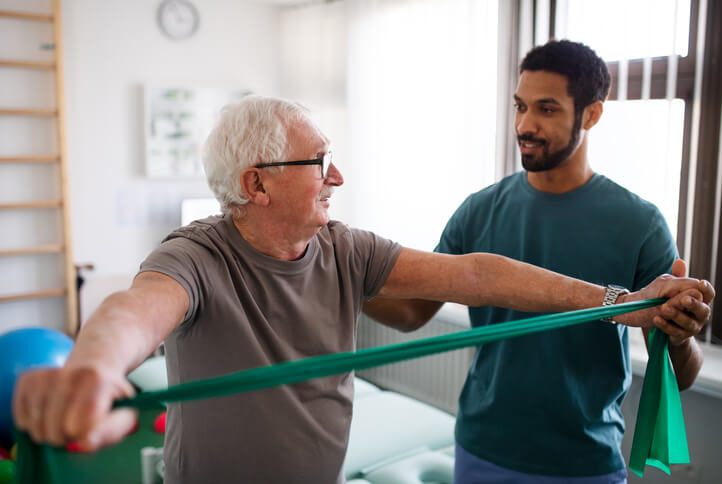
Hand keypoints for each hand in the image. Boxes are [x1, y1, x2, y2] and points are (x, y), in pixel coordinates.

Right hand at [12, 366, 136, 450]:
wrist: (95, 366)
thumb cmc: (109, 395)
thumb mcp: (124, 412)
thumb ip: (111, 430)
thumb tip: (87, 442)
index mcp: (95, 379)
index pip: (77, 427)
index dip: (85, 435)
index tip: (93, 426)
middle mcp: (67, 372)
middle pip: (54, 431)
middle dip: (67, 436)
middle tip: (79, 422)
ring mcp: (44, 375)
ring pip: (36, 428)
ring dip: (50, 432)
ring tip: (65, 417)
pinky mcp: (26, 379)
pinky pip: (22, 421)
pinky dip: (35, 425)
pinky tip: (50, 412)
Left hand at [617, 259, 713, 333]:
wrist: (657, 321)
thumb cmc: (669, 300)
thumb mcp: (671, 287)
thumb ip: (678, 277)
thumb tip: (679, 261)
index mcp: (700, 299)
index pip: (708, 293)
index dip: (706, 289)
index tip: (701, 283)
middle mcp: (700, 314)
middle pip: (703, 309)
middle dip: (693, 304)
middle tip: (684, 299)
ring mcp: (692, 326)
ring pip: (688, 322)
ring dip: (676, 314)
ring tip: (664, 308)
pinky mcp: (680, 336)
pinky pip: (675, 332)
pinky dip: (665, 325)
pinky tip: (656, 318)